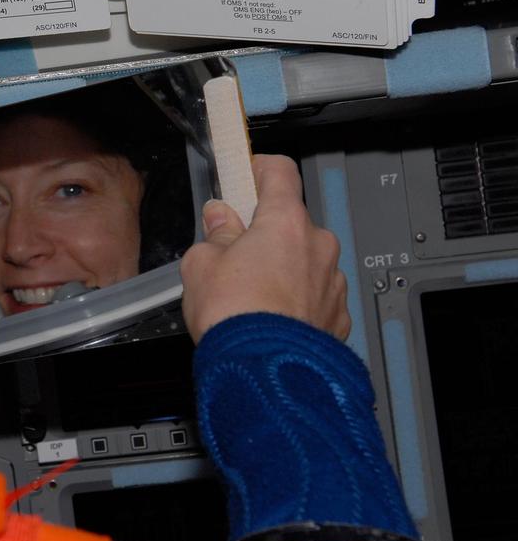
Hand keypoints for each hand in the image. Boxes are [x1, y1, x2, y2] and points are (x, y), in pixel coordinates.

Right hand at [180, 154, 349, 342]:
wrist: (264, 372)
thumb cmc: (235, 316)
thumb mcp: (202, 264)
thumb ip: (214, 235)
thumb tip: (219, 220)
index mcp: (285, 222)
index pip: (280, 172)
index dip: (260, 168)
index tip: (247, 171)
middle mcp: (318, 246)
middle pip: (291, 223)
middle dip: (265, 232)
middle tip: (235, 249)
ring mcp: (332, 282)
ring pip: (306, 261)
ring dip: (283, 268)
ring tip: (251, 293)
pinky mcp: (338, 316)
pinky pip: (315, 296)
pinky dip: (296, 300)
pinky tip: (270, 317)